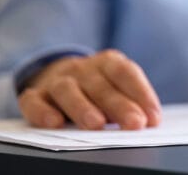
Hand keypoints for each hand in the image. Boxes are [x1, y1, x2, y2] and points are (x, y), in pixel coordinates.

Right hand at [17, 49, 161, 129]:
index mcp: (108, 62)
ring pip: (68, 90)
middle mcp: (83, 68)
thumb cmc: (97, 87)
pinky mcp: (35, 95)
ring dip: (83, 107)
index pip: (126, 73)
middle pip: (102, 86)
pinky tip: (54, 122)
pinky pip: (34, 101)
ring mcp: (57, 80)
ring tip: (97, 124)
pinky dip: (42, 111)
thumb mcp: (116, 88)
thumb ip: (130, 100)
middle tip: (134, 123)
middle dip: (120, 105)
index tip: (153, 117)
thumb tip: (148, 120)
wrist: (57, 75)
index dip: (141, 94)